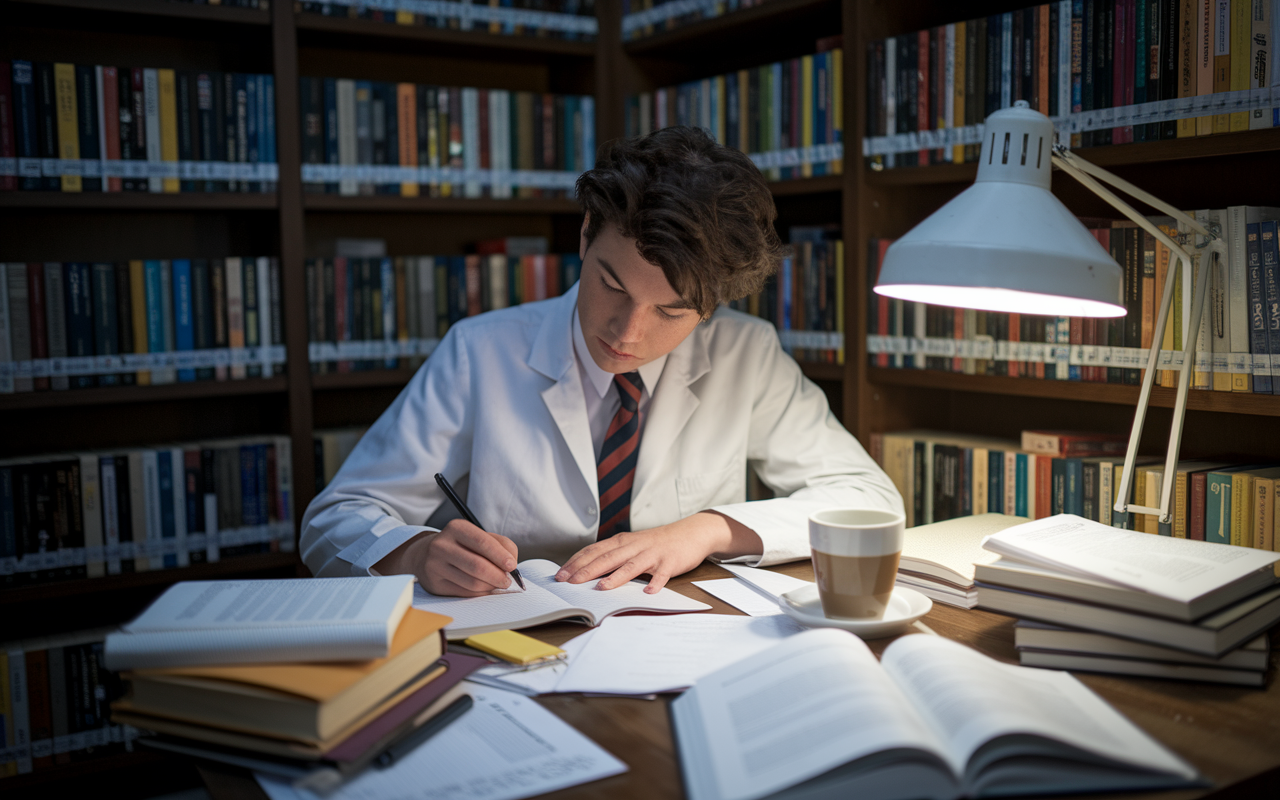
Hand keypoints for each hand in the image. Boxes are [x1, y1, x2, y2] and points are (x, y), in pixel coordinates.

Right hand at [378, 519, 518, 596]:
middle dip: (498, 576)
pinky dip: (480, 593)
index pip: (482, 542)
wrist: (426, 555)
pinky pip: (465, 593)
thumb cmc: (461, 545)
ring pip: (473, 582)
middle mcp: (442, 545)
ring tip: (497, 583)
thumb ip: (500, 545)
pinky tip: (484, 588)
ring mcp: (435, 566)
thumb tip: (512, 566)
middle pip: (478, 566)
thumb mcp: (478, 536)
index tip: (512, 566)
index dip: (500, 556)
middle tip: (507, 581)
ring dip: (490, 586)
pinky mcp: (434, 584)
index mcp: (456, 528)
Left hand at [555, 512, 760, 592]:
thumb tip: (587, 571)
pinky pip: (662, 574)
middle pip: (607, 558)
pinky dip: (656, 582)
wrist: (690, 533)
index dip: (576, 562)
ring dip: (616, 577)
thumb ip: (613, 555)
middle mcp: (634, 546)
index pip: (594, 551)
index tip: (560, 574)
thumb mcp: (632, 545)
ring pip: (631, 565)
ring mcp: (652, 554)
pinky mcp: (670, 561)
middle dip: (586, 570)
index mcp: (622, 542)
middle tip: (570, 583)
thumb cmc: (657, 543)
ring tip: (602, 588)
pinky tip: (649, 592)